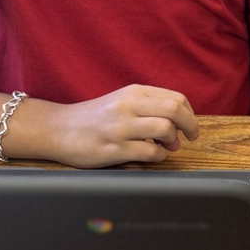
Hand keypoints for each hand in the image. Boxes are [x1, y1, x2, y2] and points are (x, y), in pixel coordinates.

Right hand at [48, 84, 198, 168]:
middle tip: (190, 138)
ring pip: (165, 129)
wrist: (58, 128)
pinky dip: (159, 157)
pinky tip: (152, 156)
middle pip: (175, 110)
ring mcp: (120, 127)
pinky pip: (149, 153)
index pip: (176, 98)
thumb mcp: (122, 102)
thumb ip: (149, 108)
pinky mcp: (114, 149)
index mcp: (134, 92)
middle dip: (190, 126)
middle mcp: (128, 106)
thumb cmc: (94, 117)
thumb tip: (179, 127)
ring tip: (167, 147)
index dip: (189, 114)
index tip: (189, 126)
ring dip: (172, 142)